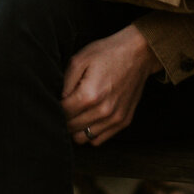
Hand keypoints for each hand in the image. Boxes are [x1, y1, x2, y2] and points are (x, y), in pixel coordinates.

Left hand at [61, 24, 158, 147]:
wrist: (138, 53)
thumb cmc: (107, 53)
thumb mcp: (79, 59)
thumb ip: (64, 83)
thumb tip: (56, 100)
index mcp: (90, 95)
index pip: (62, 113)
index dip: (55, 106)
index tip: (57, 99)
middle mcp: (103, 111)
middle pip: (71, 127)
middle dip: (64, 118)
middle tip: (65, 106)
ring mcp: (115, 119)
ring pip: (83, 138)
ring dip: (75, 128)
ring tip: (76, 114)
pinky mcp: (123, 122)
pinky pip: (99, 140)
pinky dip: (90, 133)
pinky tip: (89, 118)